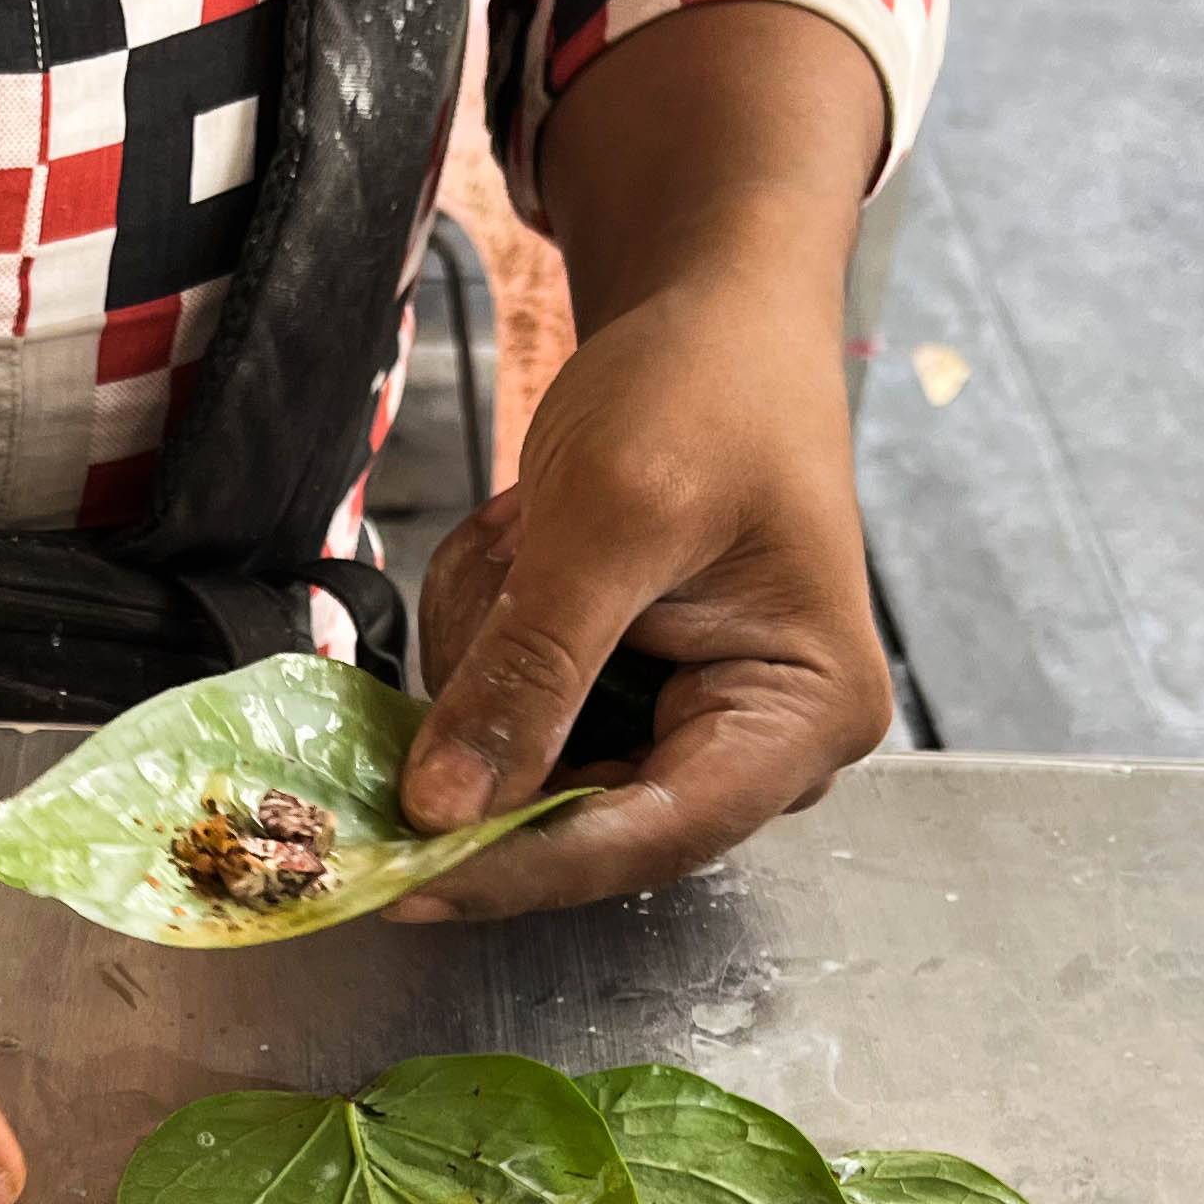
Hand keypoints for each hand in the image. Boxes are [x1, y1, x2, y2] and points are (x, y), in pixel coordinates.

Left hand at [391, 1, 897, 922]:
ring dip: (496, 645)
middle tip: (502, 569)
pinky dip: (493, 629)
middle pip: (581, 810)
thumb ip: (529, 673)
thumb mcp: (610, 521)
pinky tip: (526, 542)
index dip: (517, 867)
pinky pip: (516, 717)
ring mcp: (692, 729)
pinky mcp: (629, 701)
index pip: (647, 837)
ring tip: (535, 527)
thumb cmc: (702, 391)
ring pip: (527, 764)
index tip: (400, 887)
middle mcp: (764, 751)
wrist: (713, 316)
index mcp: (803, 715)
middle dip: (505, 702)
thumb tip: (441, 810)